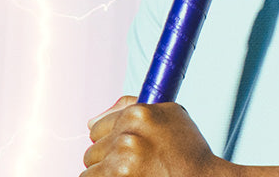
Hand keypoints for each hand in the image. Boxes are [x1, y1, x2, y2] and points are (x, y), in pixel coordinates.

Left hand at [82, 96, 228, 176]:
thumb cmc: (187, 152)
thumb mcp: (170, 115)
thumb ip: (132, 108)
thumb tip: (90, 123)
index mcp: (138, 114)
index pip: (98, 127)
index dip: (110, 140)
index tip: (122, 149)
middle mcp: (127, 136)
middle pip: (92, 150)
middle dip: (106, 159)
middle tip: (130, 166)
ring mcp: (121, 162)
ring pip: (90, 169)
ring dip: (104, 175)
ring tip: (129, 174)